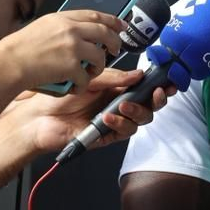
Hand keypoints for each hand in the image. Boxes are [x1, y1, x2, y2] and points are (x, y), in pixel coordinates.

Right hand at [0, 9, 126, 89]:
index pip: (95, 15)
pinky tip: (74, 86)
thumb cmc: (20, 49)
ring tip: (89, 73)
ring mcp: (73, 48)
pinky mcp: (71, 66)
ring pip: (100, 57)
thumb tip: (82, 31)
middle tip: (115, 50)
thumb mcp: (43, 27)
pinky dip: (81, 85)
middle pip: (105, 33)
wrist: (9, 63)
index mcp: (63, 19)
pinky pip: (87, 78)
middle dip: (114, 43)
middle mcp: (71, 30)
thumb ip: (63, 27)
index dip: (111, 20)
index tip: (120, 25)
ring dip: (98, 67)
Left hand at [9, 68, 170, 155]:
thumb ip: (116, 77)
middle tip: (157, 94)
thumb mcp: (90, 79)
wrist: (40, 117)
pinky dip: (119, 124)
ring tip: (122, 106)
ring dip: (137, 112)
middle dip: (157, 99)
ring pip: (141, 120)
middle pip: (149, 105)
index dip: (159, 84)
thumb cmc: (60, 97)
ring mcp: (115, 121)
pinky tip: (108, 117)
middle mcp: (119, 104)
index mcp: (117, 88)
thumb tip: (139, 74)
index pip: (145, 87)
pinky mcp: (107, 136)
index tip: (169, 81)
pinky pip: (124, 132)